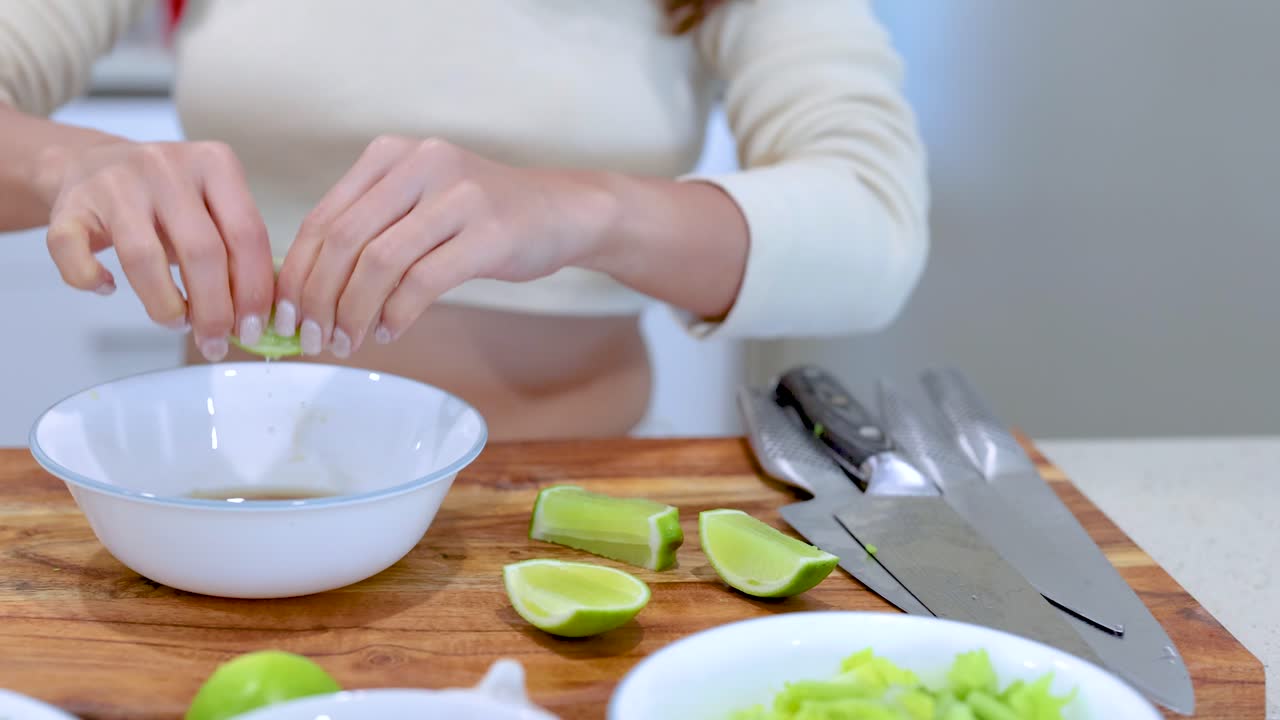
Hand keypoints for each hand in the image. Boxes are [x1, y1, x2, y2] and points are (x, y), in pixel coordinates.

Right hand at [37, 141, 274, 360]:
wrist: (93, 163)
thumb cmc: (165, 199)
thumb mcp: (212, 209)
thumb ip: (237, 252)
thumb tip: (256, 317)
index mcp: (214, 163)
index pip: (247, 233)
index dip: (254, 289)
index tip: (254, 327)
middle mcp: (166, 166)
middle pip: (201, 250)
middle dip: (215, 309)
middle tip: (216, 340)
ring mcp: (114, 183)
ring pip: (142, 257)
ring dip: (165, 305)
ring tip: (176, 324)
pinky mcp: (69, 204)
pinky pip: (73, 252)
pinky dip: (90, 280)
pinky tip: (108, 289)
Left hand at [273, 136, 615, 356]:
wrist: (563, 211)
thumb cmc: (484, 215)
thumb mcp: (419, 203)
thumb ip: (369, 230)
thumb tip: (307, 291)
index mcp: (390, 156)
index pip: (323, 218)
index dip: (297, 273)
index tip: (285, 316)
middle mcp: (419, 164)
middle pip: (343, 241)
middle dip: (318, 299)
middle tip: (312, 339)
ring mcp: (457, 196)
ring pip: (379, 264)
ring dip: (353, 313)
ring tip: (348, 342)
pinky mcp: (488, 232)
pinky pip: (423, 282)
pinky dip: (397, 314)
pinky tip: (388, 332)